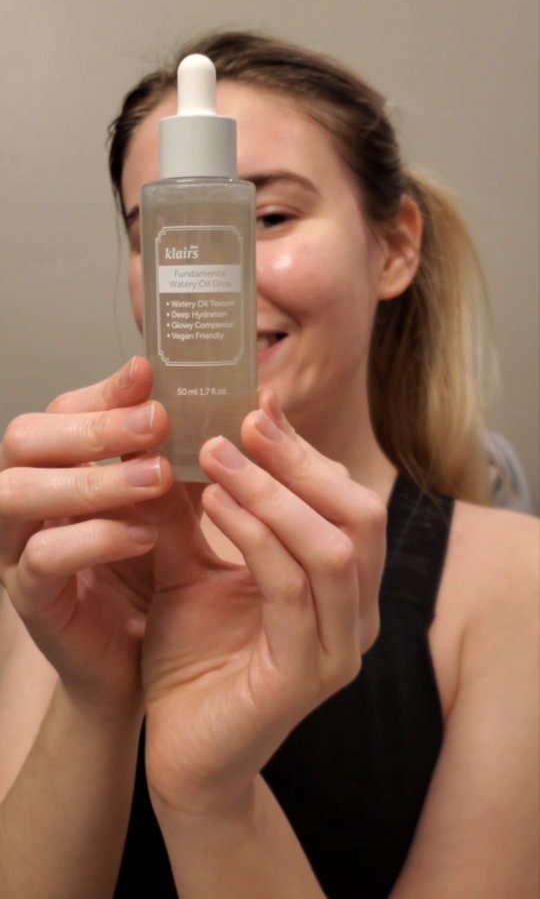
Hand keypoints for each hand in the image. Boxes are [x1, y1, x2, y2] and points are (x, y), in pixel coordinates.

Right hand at [0, 357, 172, 716]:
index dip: (103, 390)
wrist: (139, 660)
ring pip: (18, 492)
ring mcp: (18, 547)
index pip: (62, 409)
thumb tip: (248, 403)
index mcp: (59, 467)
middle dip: (92, 426)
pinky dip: (94, 539)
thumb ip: (192, 459)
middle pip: (24, 438)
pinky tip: (144, 537)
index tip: (149, 373)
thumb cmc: (152, 575)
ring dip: (91, 479)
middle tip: (156, 423)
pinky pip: (41, 557)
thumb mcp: (175, 507)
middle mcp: (27, 499)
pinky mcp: (30, 597)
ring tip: (157, 477)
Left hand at [142, 390, 385, 815]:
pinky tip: (213, 504)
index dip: (304, 449)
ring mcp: (339, 647)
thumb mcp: (190, 568)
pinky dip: (254, 536)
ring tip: (216, 457)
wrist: (180, 753)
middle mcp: (357, 613)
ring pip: (333, 547)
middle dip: (301, 462)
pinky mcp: (305, 675)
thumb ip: (193, 510)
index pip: (345, 499)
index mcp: (342, 585)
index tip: (257, 405)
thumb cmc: (193, 660)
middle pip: (359, 514)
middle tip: (243, 424)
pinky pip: (290, 588)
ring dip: (275, 493)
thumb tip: (180, 434)